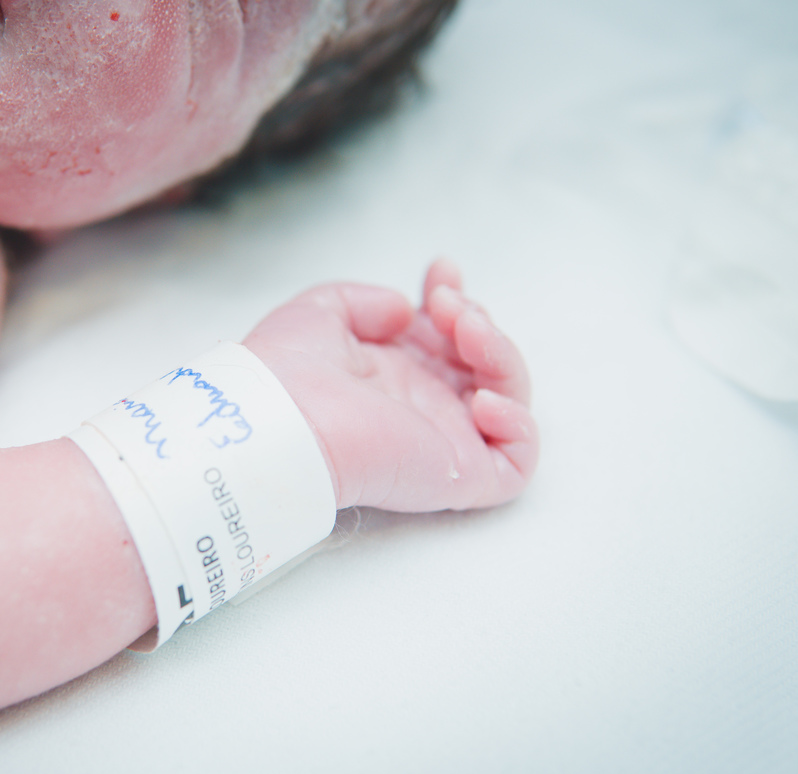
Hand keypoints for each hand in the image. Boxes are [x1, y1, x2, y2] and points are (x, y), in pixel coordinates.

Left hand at [244, 259, 537, 511]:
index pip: (446, 339)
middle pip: (482, 363)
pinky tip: (482, 397)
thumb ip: (368, 303)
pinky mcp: (458, 477)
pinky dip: (518, 424)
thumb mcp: (324, 311)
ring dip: (501, 353)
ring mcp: (443, 442)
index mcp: (392, 374)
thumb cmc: (287, 370)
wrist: (280, 418)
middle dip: (476, 318)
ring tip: (465, 327)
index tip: (439, 271)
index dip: (456, 301)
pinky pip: (517, 464)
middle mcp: (421, 407)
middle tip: (445, 302)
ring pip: (509, 400)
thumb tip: (405, 312)